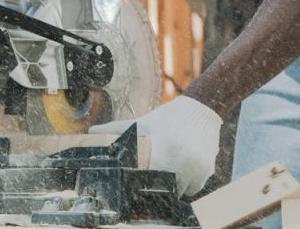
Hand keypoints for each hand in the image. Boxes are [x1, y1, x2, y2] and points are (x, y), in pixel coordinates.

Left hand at [90, 95, 221, 196]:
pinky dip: (188, 184)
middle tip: (153, 179)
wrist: (202, 109)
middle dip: (159, 187)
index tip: (138, 184)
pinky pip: (195, 187)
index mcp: (165, 151)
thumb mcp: (143, 122)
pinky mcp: (208, 169)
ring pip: (182, 191)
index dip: (143, 185)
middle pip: (167, 189)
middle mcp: (184, 162)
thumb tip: (91, 131)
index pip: (151, 181)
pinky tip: (182, 171)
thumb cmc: (168, 117)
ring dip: (174, 187)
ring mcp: (198, 167)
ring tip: (168, 173)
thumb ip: (117, 129)